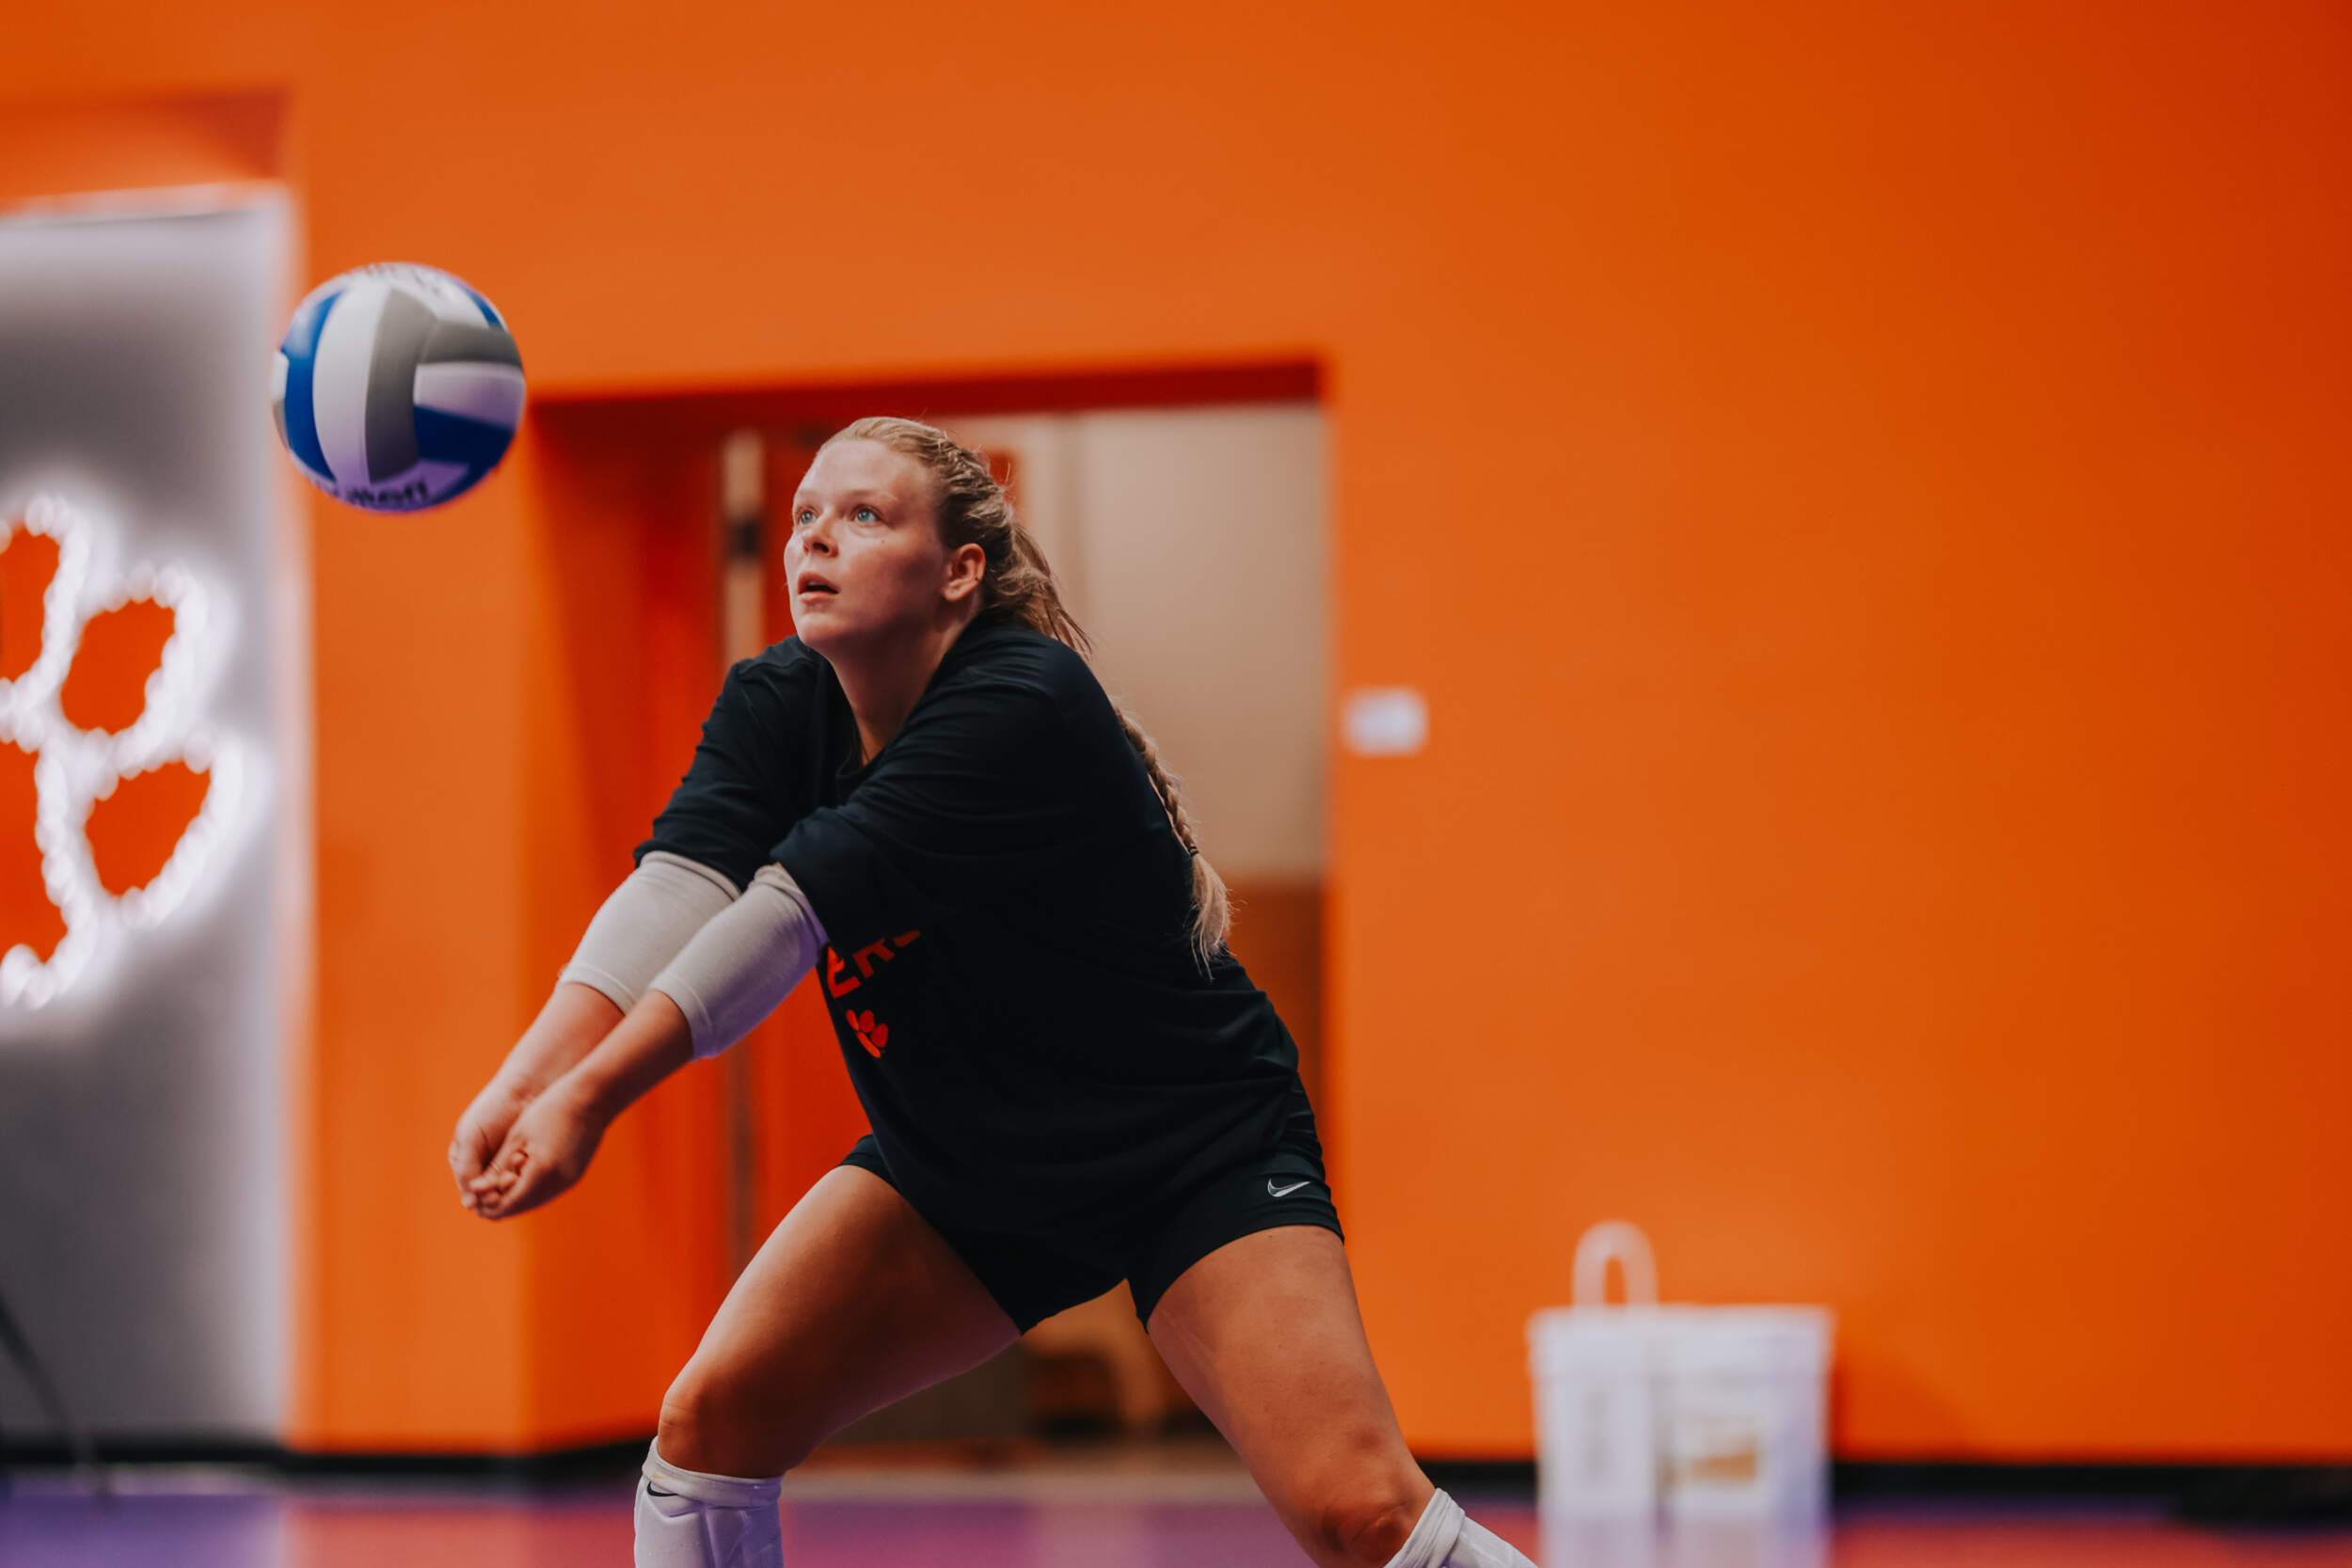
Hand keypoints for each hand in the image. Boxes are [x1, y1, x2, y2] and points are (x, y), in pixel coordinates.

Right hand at [449, 1077, 537, 1211]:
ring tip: (517, 1170)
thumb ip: (466, 1169)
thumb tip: (468, 1206)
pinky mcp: (525, 1165)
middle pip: (490, 1196)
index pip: (471, 1192)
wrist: (524, 1091)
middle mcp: (484, 1170)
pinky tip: (527, 1168)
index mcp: (464, 1164)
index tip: (491, 1189)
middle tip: (508, 1180)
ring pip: (507, 1191)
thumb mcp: (471, 1138)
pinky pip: (523, 1181)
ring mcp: (505, 1168)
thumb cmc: (491, 1111)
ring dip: (512, 1186)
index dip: (481, 1196)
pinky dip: (525, 1179)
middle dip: (499, 1193)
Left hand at [467, 1083, 608, 1219]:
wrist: (593, 1098)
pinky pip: (549, 1191)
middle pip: (522, 1207)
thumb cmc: (550, 1110)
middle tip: (482, 1191)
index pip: (508, 1205)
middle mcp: (559, 1183)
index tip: (473, 1196)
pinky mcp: (576, 1175)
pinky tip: (520, 1176)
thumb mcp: (517, 1138)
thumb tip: (476, 1191)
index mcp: (541, 1172)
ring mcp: (570, 1181)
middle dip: (500, 1203)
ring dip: (517, 1196)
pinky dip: (532, 1189)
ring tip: (499, 1182)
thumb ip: (497, 1168)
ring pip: (536, 1201)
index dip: (487, 1205)